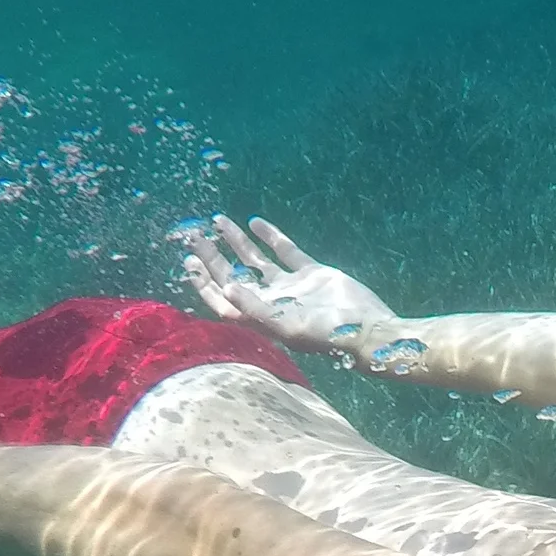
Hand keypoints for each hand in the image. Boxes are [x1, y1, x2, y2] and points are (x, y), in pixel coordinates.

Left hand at [179, 215, 394, 356]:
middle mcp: (271, 301)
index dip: (204, 283)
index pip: (223, 299)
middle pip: (234, 276)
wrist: (367, 327)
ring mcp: (291, 286)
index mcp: (260, 317)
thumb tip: (227, 288)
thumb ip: (254, 307)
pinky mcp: (311, 272)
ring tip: (218, 221)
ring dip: (237, 242)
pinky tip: (255, 222)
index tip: (189, 262)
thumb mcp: (285, 325)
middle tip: (194, 236)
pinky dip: (271, 237)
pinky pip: (286, 251)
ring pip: (256, 260)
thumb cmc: (325, 335)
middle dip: (213, 257)